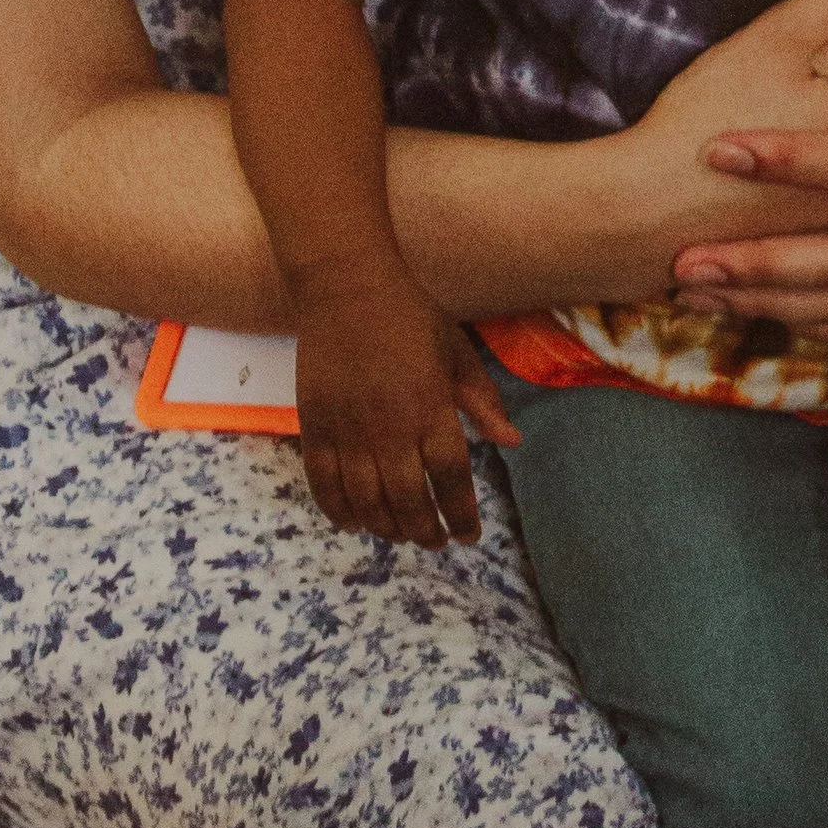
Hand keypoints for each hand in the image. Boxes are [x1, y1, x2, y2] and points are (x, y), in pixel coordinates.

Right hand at [292, 274, 519, 549]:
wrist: (346, 286)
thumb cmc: (410, 316)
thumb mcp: (457, 352)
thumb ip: (483, 400)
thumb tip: (512, 442)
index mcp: (431, 407)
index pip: (451, 478)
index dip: (462, 515)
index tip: (469, 535)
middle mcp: (390, 427)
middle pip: (409, 502)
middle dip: (427, 532)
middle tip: (436, 541)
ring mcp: (348, 430)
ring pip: (367, 502)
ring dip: (388, 528)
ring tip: (402, 534)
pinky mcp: (315, 427)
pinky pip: (324, 485)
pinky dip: (339, 512)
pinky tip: (356, 522)